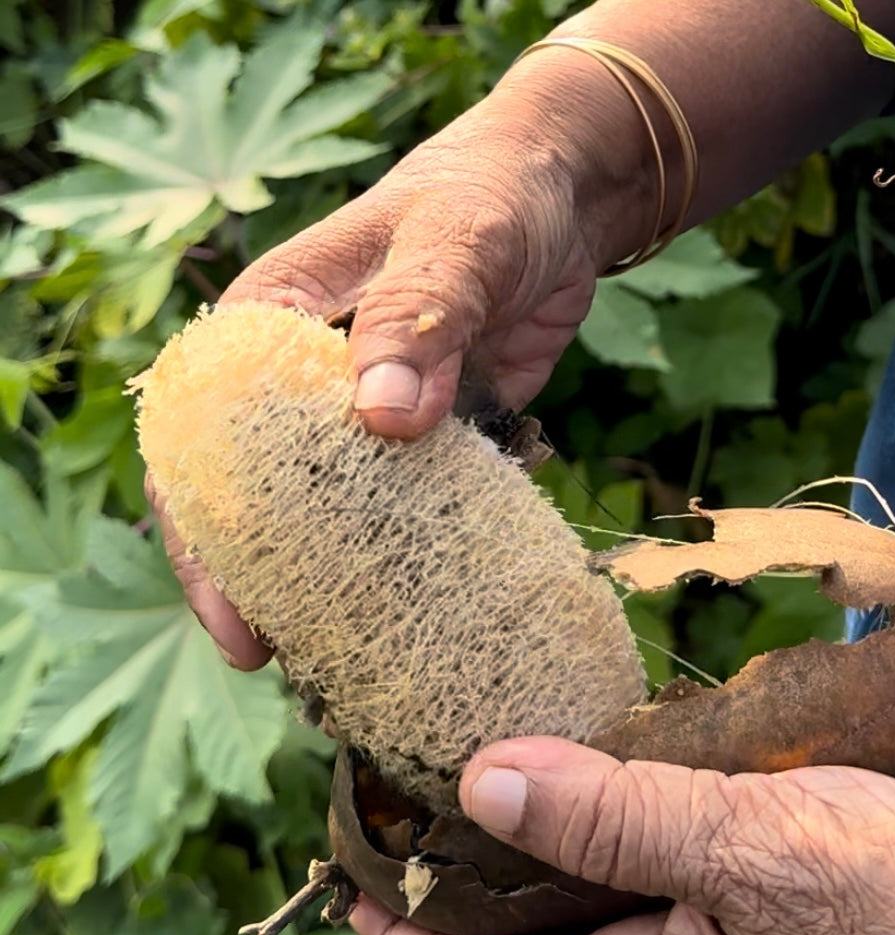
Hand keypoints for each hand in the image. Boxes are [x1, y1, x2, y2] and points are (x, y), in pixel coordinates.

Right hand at [150, 68, 642, 667]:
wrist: (568, 197)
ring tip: (355, 657)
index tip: (233, 619)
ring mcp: (375, 417)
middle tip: (284, 663)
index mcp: (273, 327)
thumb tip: (381, 419)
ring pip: (342, 514)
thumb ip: (419, 315)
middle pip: (264, 497)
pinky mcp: (437, 435)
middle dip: (268, 580)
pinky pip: (421, 507)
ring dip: (346, 578)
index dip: (205, 538)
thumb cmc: (493, 192)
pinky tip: (441, 608)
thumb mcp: (455, 239)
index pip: (207, 445)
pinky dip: (427, 552)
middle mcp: (311, 384)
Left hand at [351, 737, 894, 934]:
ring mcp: (737, 930)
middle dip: (476, 862)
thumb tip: (481, 784)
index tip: (347, 874)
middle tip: (421, 769)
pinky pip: (686, 842)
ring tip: (512, 733)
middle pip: (543, 926)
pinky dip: (647, 793)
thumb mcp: (757, 858)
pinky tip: (638, 734)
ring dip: (565, 816)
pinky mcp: (788, 884)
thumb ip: (616, 822)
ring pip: (617, 875)